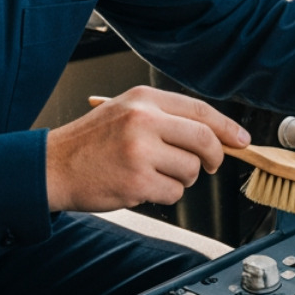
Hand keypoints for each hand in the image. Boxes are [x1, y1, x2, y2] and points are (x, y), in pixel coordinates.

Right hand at [45, 86, 249, 211]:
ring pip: (190, 171)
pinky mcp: (137, 182)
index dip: (227, 127)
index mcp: (144, 99)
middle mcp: (144, 121)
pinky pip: (173, 193)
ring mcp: (141, 152)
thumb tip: (215, 135)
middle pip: (204, 140)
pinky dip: (163, 194)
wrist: (53, 167)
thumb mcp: (127, 112)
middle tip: (209, 165)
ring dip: (179, 179)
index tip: (242, 140)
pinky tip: (139, 185)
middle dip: (214, 157)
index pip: (200, 110)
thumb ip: (167, 118)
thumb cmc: (91, 142)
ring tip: (150, 172)